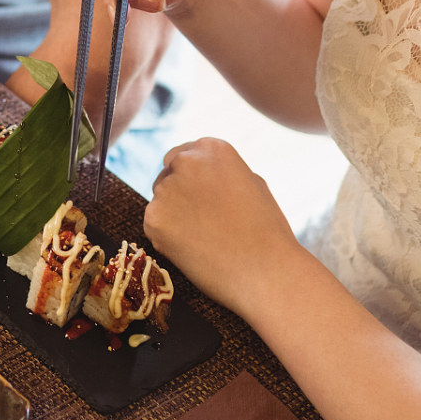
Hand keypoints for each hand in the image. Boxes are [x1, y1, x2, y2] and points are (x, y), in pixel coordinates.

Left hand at [144, 138, 303, 313]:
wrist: (265, 271)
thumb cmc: (266, 230)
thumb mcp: (251, 183)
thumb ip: (220, 172)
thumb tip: (200, 172)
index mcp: (211, 148)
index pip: (181, 156)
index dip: (189, 179)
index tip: (200, 196)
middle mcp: (184, 162)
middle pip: (166, 176)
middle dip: (178, 195)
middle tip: (202, 222)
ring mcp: (166, 190)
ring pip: (160, 202)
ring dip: (173, 216)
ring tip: (205, 238)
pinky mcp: (154, 219)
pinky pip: (154, 226)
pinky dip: (167, 237)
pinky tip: (194, 249)